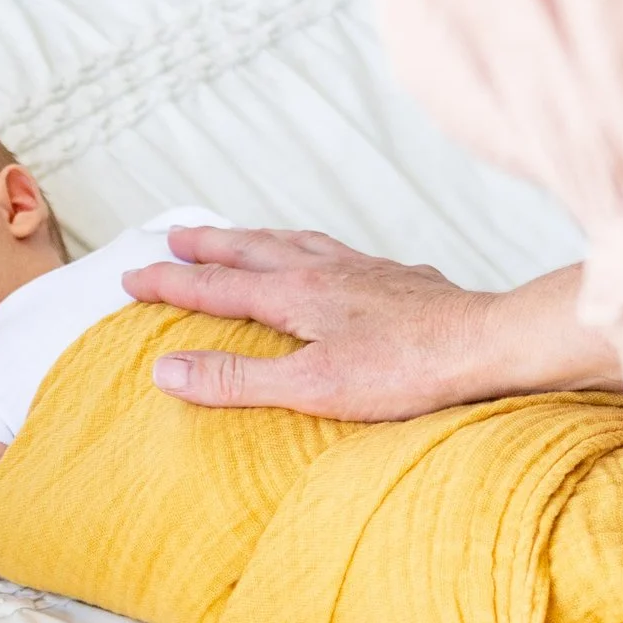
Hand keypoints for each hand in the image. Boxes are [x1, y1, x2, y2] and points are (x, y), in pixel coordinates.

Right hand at [121, 228, 617, 420]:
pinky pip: (342, 252)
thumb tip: (167, 369)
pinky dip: (315, 248)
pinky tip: (330, 258)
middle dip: (207, 245)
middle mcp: (325, 271)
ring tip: (240, 236)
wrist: (490, 345)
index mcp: (295, 295)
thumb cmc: (408, 371)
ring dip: (258, 239)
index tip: (132, 276)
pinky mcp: (401, 280)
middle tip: (173, 236)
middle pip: (252, 249)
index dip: (170, 282)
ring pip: (297, 243)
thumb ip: (238, 378)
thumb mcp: (312, 386)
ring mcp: (365, 271)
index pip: (215, 286)